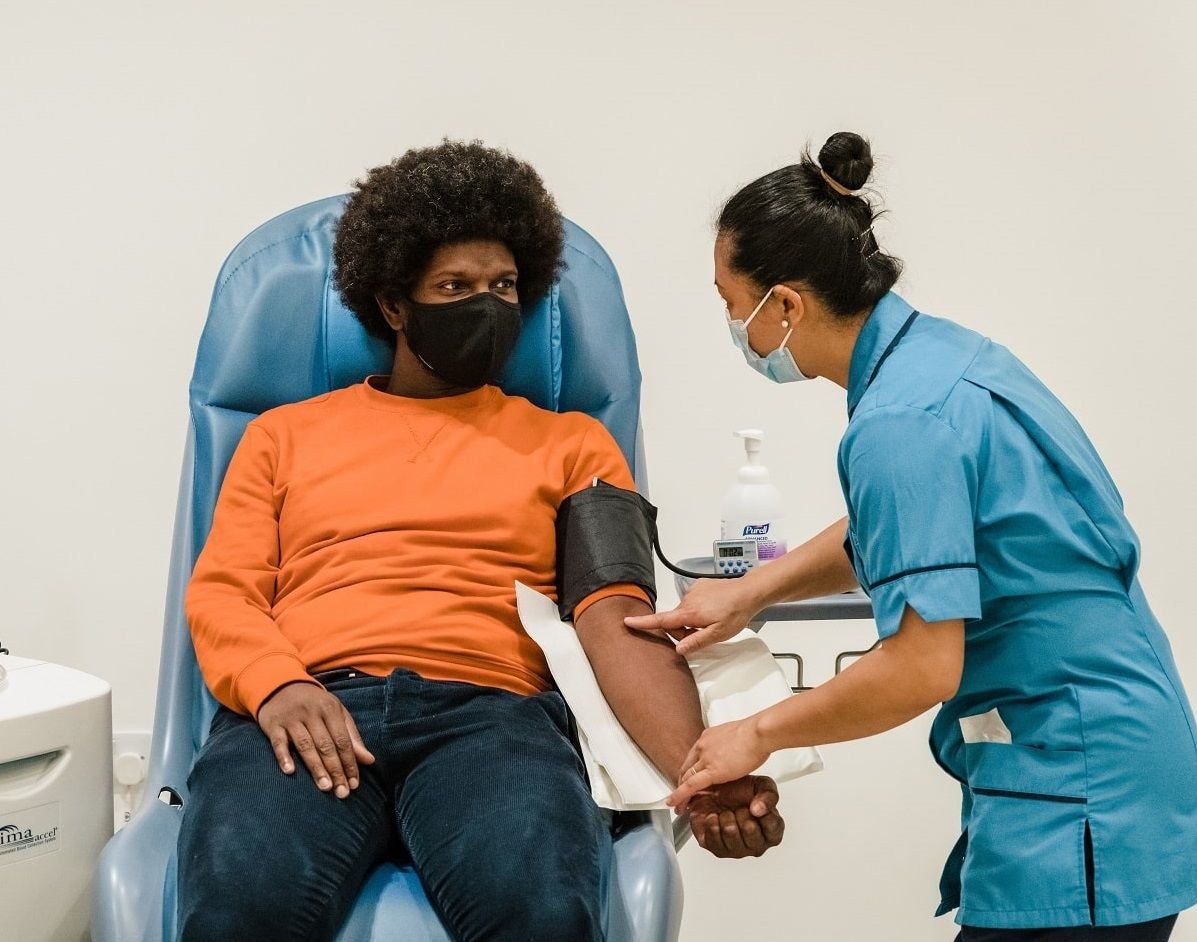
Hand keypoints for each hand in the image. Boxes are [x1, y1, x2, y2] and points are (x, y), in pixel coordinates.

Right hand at [257, 681, 375, 798]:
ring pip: (305, 746)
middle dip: (336, 770)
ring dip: (316, 768)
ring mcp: (291, 718)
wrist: (280, 685)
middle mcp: (311, 713)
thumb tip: (369, 760)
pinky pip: (278, 742)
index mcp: (330, 709)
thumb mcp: (336, 712)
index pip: (343, 740)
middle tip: (342, 792)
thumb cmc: (314, 704)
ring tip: (326, 787)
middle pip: (326, 745)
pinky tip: (290, 771)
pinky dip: (283, 756)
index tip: (354, 783)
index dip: (350, 762)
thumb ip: (351, 736)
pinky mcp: (273, 724)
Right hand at [624, 577, 760, 654]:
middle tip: (703, 634)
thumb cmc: (736, 613)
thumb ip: (696, 642)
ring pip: (684, 612)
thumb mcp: (718, 634)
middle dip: (684, 630)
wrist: (748, 592)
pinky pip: (692, 601)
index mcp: (690, 613)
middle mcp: (688, 599)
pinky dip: (698, 609)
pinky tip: (712, 609)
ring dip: (692, 620)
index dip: (643, 623)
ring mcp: (693, 591)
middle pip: (674, 620)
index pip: (661, 620)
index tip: (627, 622)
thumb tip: (678, 649)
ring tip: (712, 620)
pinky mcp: (699, 585)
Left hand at [669, 715, 770, 810]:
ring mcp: (705, 758)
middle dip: (681, 782)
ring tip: (676, 805)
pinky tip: (676, 804)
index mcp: (708, 737)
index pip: (694, 757)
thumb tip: (732, 752)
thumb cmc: (756, 733)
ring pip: (686, 778)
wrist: (759, 732)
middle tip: (679, 795)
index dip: (689, 770)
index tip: (689, 779)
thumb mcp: (736, 736)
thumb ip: (728, 745)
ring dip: (680, 792)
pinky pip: (691, 786)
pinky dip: (681, 796)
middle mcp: (703, 746)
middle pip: (686, 768)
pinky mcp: (711, 771)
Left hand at [687, 775, 783, 857]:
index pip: (773, 829)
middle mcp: (756, 845)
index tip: (755, 806)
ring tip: (727, 812)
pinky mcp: (717, 849)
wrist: (715, 791)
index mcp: (772, 833)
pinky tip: (715, 817)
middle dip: (743, 814)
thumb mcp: (762, 785)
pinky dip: (712, 821)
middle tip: (740, 808)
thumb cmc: (741, 791)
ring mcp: (737, 850)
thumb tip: (759, 810)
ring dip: (726, 817)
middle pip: (750, 832)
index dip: (763, 814)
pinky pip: (713, 838)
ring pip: (731, 834)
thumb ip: (769, 795)